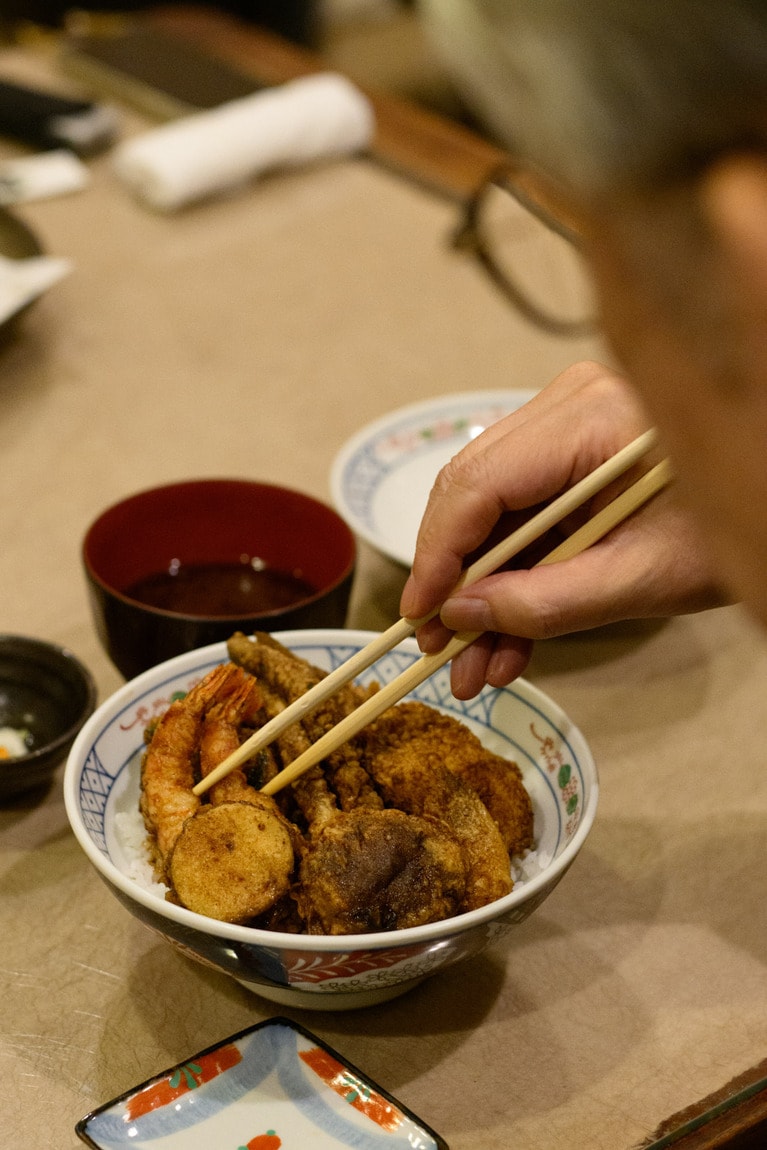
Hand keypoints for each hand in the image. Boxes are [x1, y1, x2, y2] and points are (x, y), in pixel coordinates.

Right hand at [400, 361, 726, 697]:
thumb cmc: (732, 529)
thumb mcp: (642, 579)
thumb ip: (546, 603)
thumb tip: (459, 616)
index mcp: (590, 419)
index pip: (479, 484)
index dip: (438, 556)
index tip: (420, 619)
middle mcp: (567, 406)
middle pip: (472, 494)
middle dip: (453, 582)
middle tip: (439, 649)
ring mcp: (568, 424)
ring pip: (491, 513)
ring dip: (482, 593)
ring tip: (476, 667)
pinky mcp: (573, 453)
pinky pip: (523, 515)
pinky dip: (515, 576)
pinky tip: (508, 640)